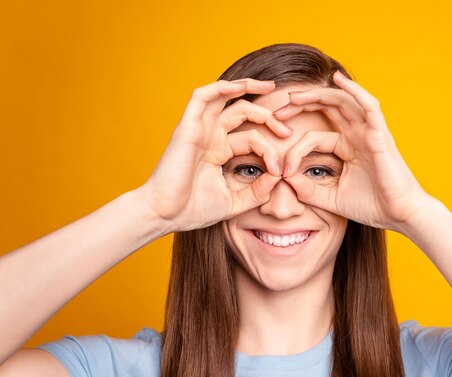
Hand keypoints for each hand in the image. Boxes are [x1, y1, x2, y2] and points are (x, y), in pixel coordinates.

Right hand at [137, 78, 292, 232]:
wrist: (164, 215)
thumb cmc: (193, 210)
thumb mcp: (235, 202)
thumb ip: (258, 191)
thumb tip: (280, 176)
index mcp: (219, 151)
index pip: (251, 137)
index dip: (270, 150)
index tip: (282, 170)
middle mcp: (210, 136)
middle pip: (243, 112)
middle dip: (268, 117)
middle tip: (287, 131)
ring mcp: (199, 129)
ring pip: (224, 96)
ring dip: (248, 87)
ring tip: (271, 87)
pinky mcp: (188, 126)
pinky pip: (203, 96)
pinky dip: (222, 87)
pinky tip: (242, 86)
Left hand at [273, 71, 432, 233]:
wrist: (400, 215)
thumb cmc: (372, 207)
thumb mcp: (331, 199)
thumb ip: (308, 190)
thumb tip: (284, 179)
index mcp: (346, 148)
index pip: (314, 136)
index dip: (293, 148)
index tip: (280, 170)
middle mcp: (357, 135)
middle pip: (326, 108)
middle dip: (301, 105)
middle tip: (276, 112)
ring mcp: (369, 132)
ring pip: (342, 102)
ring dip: (317, 95)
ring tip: (294, 96)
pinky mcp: (380, 135)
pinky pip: (368, 105)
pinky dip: (354, 90)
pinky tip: (338, 79)